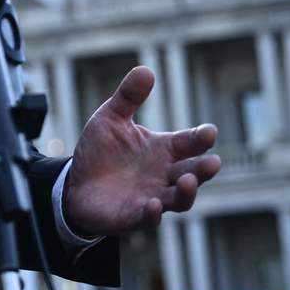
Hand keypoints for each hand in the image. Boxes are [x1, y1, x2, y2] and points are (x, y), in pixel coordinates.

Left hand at [63, 66, 220, 236]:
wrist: (76, 184)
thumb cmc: (100, 152)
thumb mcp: (110, 119)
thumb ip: (128, 97)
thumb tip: (146, 70)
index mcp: (164, 150)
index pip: (189, 143)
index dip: (200, 138)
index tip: (209, 132)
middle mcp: (164, 175)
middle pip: (193, 173)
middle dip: (204, 169)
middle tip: (213, 162)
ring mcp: (152, 197)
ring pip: (180, 199)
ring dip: (187, 192)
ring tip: (188, 181)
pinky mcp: (134, 216)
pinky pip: (149, 219)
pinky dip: (154, 214)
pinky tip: (153, 205)